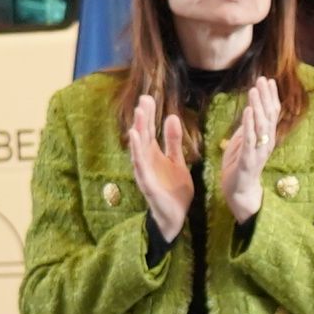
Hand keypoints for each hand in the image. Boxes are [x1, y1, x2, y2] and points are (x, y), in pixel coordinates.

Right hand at [123, 90, 193, 238]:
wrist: (176, 216)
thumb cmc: (174, 189)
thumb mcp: (178, 161)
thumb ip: (173, 142)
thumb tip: (171, 117)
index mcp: (154, 155)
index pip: (150, 131)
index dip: (149, 115)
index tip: (148, 98)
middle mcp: (146, 161)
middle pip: (143, 136)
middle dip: (143, 118)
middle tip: (143, 100)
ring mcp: (145, 172)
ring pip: (139, 149)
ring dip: (138, 131)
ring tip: (139, 114)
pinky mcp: (147, 184)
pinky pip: (140, 166)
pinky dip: (137, 152)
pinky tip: (136, 138)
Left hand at [217, 80, 279, 226]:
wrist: (239, 192)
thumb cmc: (239, 167)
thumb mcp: (241, 143)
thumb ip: (246, 128)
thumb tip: (250, 110)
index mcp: (265, 138)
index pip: (271, 113)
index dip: (270, 96)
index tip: (268, 80)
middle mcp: (266, 143)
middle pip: (269, 116)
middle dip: (266, 97)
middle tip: (262, 79)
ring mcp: (259, 152)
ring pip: (262, 125)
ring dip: (258, 106)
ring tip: (254, 90)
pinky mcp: (249, 160)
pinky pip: (250, 140)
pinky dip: (249, 125)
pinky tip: (248, 111)